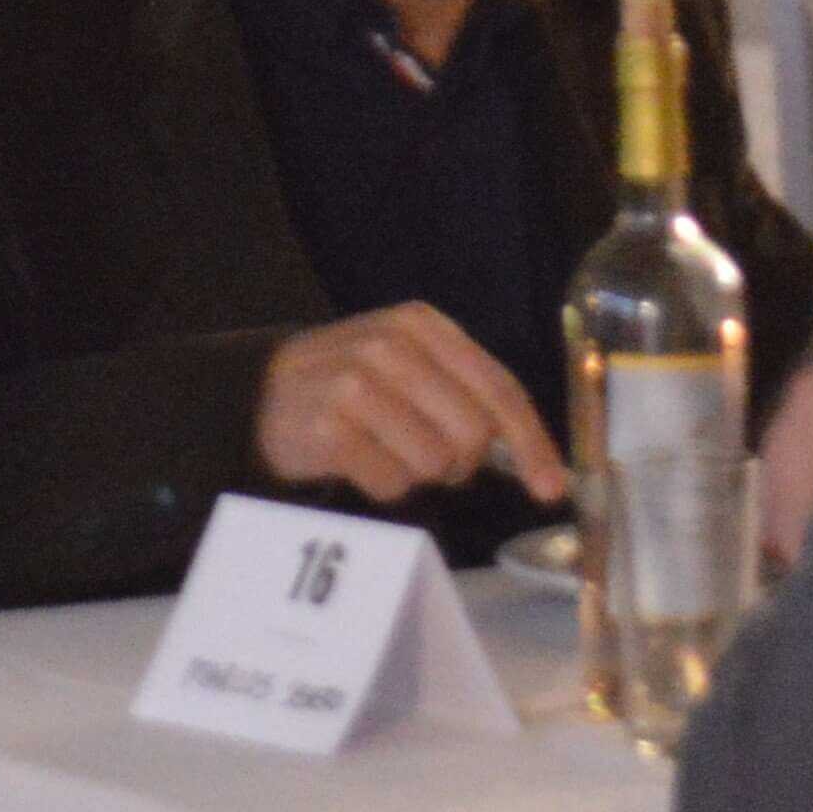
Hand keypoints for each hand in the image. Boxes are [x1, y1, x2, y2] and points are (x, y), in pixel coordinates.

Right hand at [255, 303, 564, 512]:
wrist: (260, 392)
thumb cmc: (352, 384)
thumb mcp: (409, 365)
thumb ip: (466, 394)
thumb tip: (533, 459)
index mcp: (421, 325)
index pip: (498, 388)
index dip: (531, 442)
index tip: (551, 486)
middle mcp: (390, 345)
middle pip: (472, 434)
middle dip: (461, 460)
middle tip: (429, 457)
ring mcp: (355, 384)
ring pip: (434, 463)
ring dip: (417, 473)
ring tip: (385, 450)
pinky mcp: (328, 426)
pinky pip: (391, 483)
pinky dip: (383, 485)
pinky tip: (358, 461)